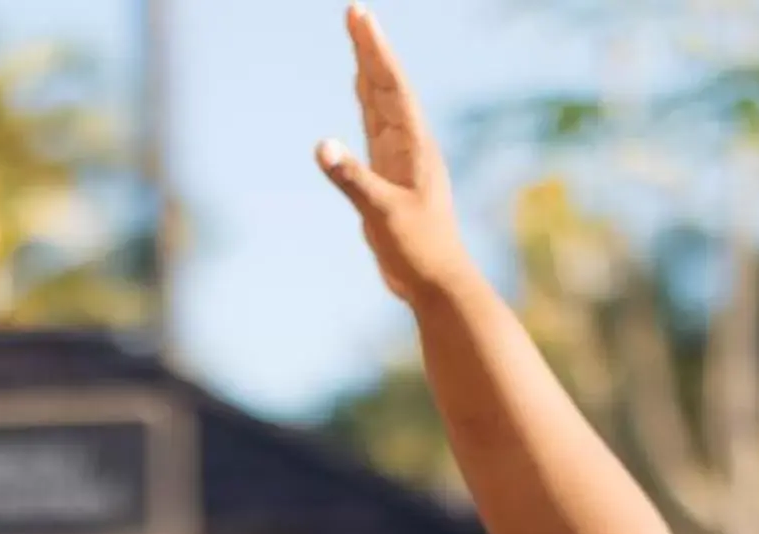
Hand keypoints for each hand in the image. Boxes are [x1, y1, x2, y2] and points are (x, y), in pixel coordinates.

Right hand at [316, 7, 473, 305]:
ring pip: (381, 103)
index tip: (360, 16)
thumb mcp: (383, 213)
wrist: (437, 282)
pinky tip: (361, 90)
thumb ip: (353, 179)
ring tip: (360, 38)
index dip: (374, 51)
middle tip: (355, 11)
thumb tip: (322, 145)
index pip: (391, 87)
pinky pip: (375, 127)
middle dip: (370, 49)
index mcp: (413, 146)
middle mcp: (409, 145)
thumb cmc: (418, 250)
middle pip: (386, 86)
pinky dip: (366, 102)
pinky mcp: (390, 175)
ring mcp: (400, 158)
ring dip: (369, 69)